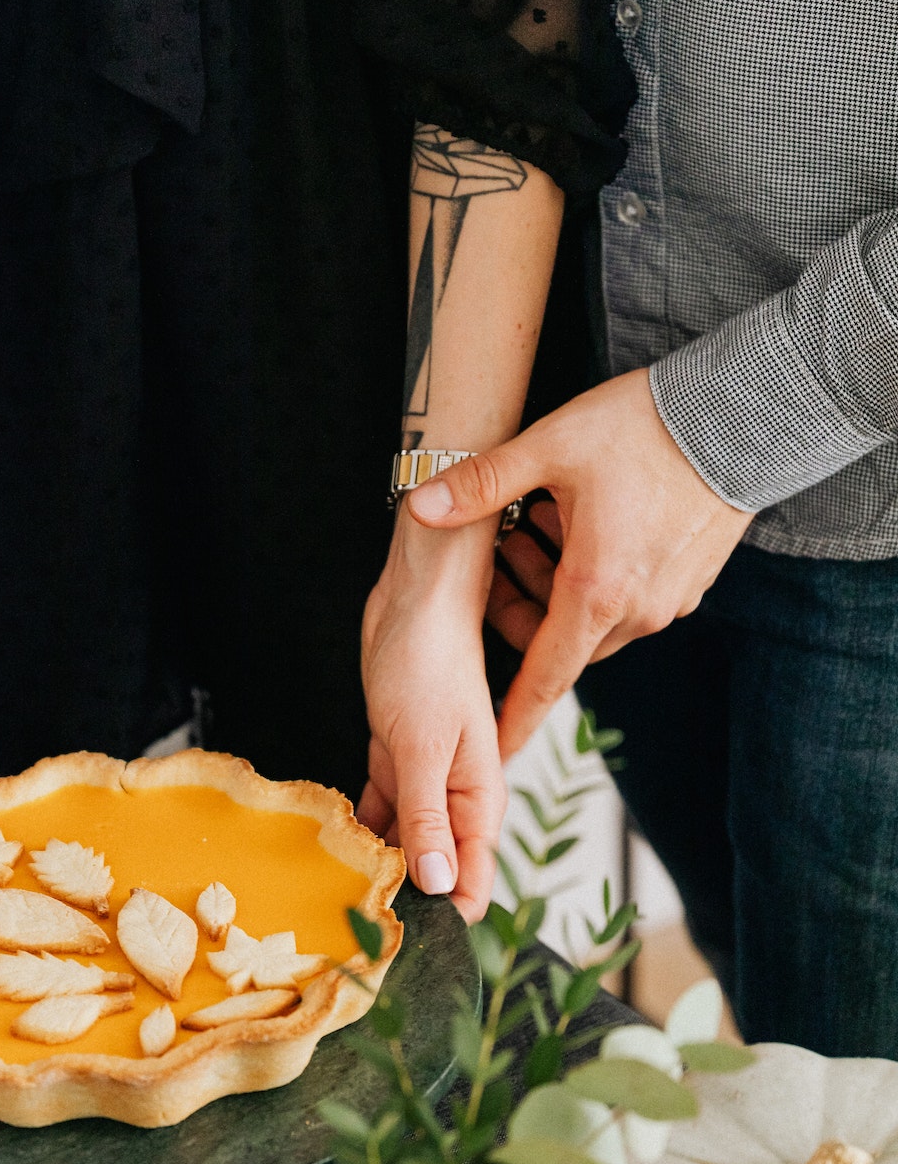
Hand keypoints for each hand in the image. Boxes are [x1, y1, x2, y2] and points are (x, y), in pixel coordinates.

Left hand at [360, 508, 504, 918]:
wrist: (415, 601)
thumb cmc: (433, 661)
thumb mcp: (426, 745)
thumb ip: (430, 815)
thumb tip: (437, 882)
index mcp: (479, 798)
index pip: (471, 878)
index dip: (447, 920)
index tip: (409, 955)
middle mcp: (455, 797)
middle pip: (437, 870)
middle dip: (407, 904)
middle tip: (361, 942)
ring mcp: (423, 780)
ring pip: (404, 844)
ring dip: (378, 871)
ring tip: (341, 911)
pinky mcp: (393, 760)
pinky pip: (379, 812)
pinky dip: (360, 834)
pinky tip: (334, 859)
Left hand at [408, 369, 752, 758]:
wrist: (743, 411)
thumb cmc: (645, 427)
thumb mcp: (549, 448)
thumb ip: (481, 485)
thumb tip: (419, 508)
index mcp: (596, 591)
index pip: (544, 680)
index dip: (512, 718)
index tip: (490, 751)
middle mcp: (637, 611)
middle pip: (558, 642)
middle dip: (519, 606)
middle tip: (505, 544)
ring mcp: (669, 602)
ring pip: (592, 621)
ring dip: (555, 587)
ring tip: (540, 521)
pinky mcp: (689, 585)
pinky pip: (629, 603)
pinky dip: (594, 579)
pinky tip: (585, 522)